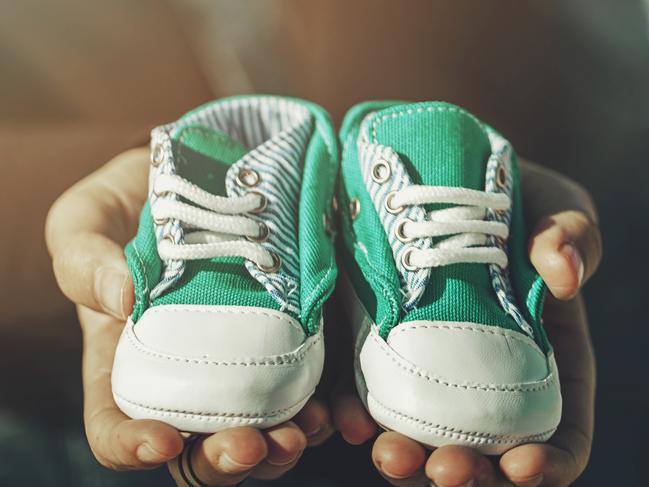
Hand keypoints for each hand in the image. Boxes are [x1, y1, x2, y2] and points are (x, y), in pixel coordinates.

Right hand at [45, 148, 334, 483]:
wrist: (200, 171)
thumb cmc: (131, 202)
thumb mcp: (86, 220)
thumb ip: (83, 260)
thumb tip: (120, 299)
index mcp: (127, 359)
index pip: (117, 424)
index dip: (132, 446)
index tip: (162, 439)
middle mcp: (187, 373)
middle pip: (199, 445)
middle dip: (226, 459)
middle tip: (253, 445)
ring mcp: (244, 359)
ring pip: (260, 429)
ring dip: (283, 446)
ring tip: (304, 430)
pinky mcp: (291, 336)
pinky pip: (310, 388)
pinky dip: (328, 410)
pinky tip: (340, 409)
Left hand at [331, 160, 601, 486]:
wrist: (436, 170)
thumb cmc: (508, 193)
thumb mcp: (554, 206)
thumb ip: (572, 235)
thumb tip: (564, 275)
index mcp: (540, 352)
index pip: (557, 425)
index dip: (551, 461)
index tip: (526, 468)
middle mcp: (481, 370)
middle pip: (482, 445)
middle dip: (467, 471)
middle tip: (445, 470)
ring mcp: (424, 359)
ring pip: (419, 431)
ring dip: (406, 457)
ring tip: (389, 456)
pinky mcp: (374, 340)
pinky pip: (362, 390)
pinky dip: (352, 415)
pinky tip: (342, 420)